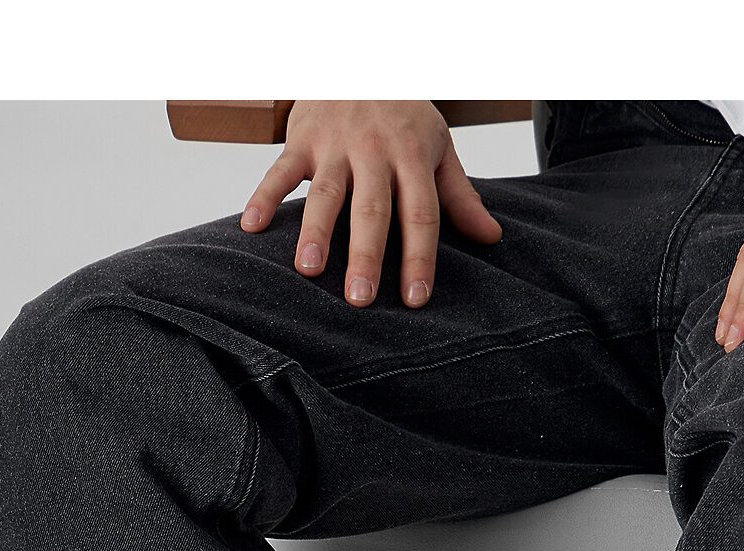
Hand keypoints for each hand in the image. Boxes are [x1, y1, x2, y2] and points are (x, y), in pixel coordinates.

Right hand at [240, 100, 502, 307]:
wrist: (360, 59)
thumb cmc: (402, 116)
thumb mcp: (438, 147)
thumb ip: (459, 195)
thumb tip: (491, 237)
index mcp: (412, 156)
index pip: (420, 214)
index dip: (418, 257)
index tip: (414, 299)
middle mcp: (373, 150)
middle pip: (371, 209)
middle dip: (365, 254)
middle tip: (359, 299)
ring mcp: (334, 144)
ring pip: (324, 192)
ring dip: (314, 231)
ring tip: (308, 270)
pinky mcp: (301, 138)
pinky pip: (279, 170)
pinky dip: (263, 197)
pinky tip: (252, 227)